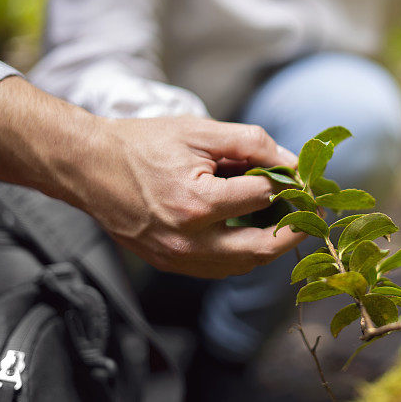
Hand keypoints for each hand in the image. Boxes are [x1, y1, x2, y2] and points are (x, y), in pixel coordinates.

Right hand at [0, 77, 304, 277]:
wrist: (89, 166)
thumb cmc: (142, 144)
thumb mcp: (199, 131)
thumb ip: (250, 143)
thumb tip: (290, 161)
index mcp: (196, 203)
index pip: (262, 197)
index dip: (285, 182)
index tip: (298, 174)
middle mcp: (187, 240)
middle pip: (261, 248)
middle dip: (294, 230)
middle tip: (311, 213)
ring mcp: (176, 258)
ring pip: (242, 265)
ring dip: (270, 247)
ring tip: (284, 222)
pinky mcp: (168, 264)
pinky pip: (218, 270)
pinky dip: (242, 255)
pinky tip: (251, 234)